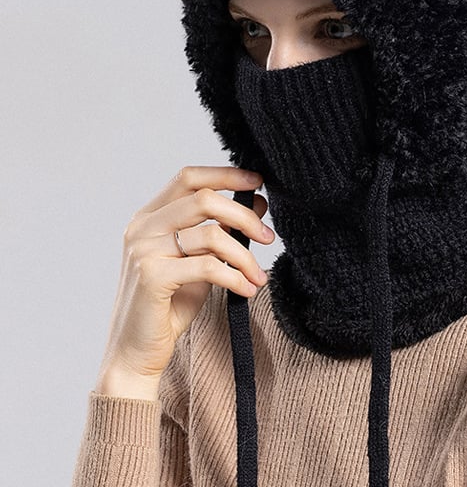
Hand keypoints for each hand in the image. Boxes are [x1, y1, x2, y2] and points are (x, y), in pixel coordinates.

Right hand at [95, 166, 273, 399]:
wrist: (137, 354)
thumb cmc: (170, 305)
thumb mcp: (200, 260)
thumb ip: (221, 230)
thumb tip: (258, 201)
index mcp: (150, 216)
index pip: (189, 177)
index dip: (226, 174)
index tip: (258, 181)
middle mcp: (142, 227)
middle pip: (204, 199)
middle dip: (244, 214)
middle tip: (268, 236)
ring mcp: (143, 250)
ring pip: (210, 234)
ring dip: (245, 255)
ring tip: (259, 275)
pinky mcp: (152, 277)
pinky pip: (207, 266)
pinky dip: (235, 277)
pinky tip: (248, 290)